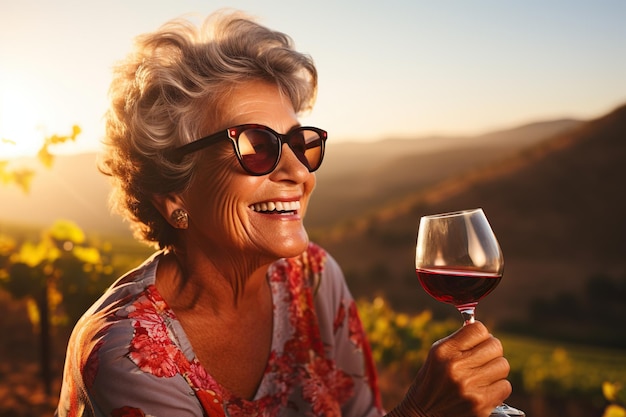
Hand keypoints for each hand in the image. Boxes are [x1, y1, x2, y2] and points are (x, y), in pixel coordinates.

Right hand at [388, 321, 511, 416]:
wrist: (423, 413)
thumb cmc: (432, 380)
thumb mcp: (436, 355)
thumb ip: (459, 341)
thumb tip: (485, 333)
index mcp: (443, 351)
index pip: (479, 329)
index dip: (481, 335)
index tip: (477, 342)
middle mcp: (455, 367)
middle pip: (495, 346)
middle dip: (491, 351)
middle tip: (482, 358)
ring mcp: (469, 387)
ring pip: (503, 365)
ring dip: (495, 369)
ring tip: (482, 375)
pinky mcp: (480, 405)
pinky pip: (505, 386)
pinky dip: (498, 387)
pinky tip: (484, 389)